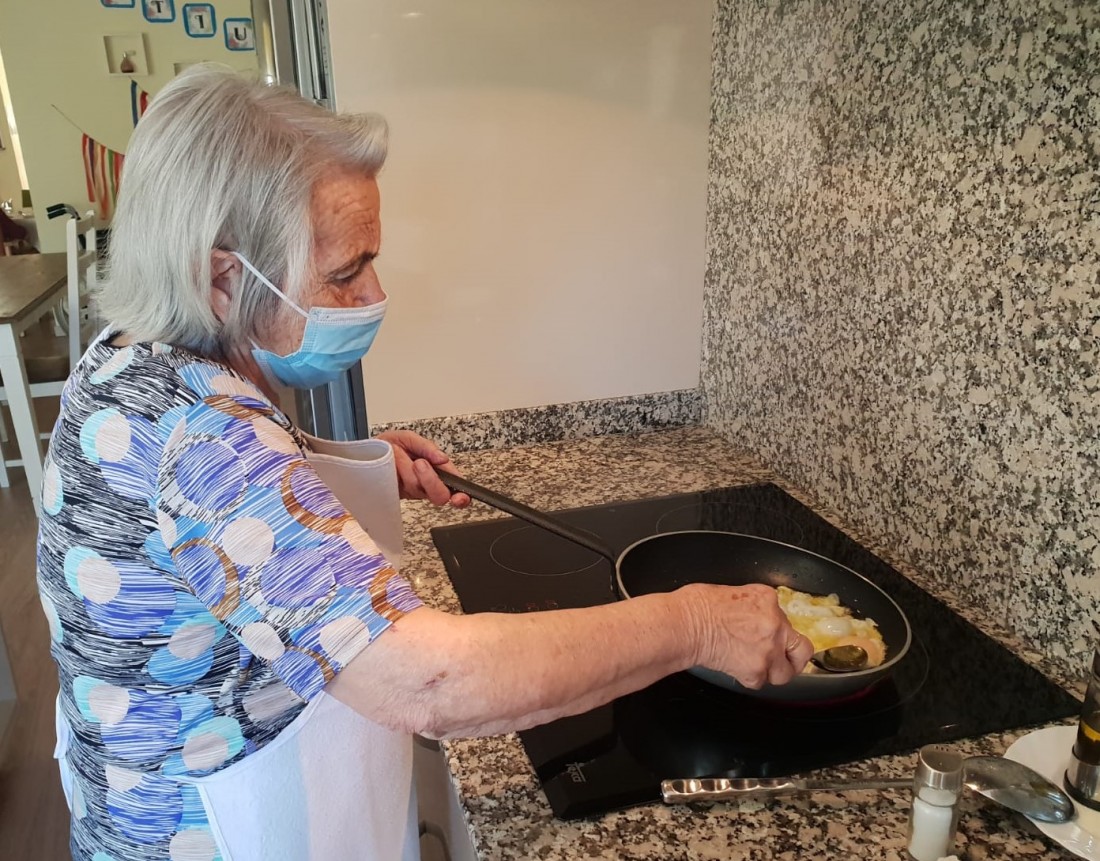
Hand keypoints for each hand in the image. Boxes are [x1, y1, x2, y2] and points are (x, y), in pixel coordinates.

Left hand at [374, 430, 470, 507]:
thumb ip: (427, 447)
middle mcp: (426, 484)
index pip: (455, 487)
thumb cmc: (389, 446)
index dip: (461, 496)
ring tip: (397, 455)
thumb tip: (442, 459)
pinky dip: (397, 475)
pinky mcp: (397, 496)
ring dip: (406, 469)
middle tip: (419, 463)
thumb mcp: (409, 438)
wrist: (364, 454)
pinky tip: (392, 467)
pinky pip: (401, 491)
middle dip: (430, 479)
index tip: (460, 497)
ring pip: (417, 488)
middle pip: (439, 495)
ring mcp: (411, 491)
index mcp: (436, 471)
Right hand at [684, 583, 811, 688]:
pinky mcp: (756, 670)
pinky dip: (750, 678)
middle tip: (789, 659)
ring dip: (774, 672)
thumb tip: (753, 618)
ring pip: (785, 672)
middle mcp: (775, 624)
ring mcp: (768, 650)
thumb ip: (753, 607)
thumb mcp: (732, 592)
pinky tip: (738, 668)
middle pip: (801, 648)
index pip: (785, 617)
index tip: (771, 633)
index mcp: (768, 599)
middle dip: (795, 656)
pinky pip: (760, 681)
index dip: (776, 628)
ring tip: (761, 669)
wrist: (684, 624)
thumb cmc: (697, 606)